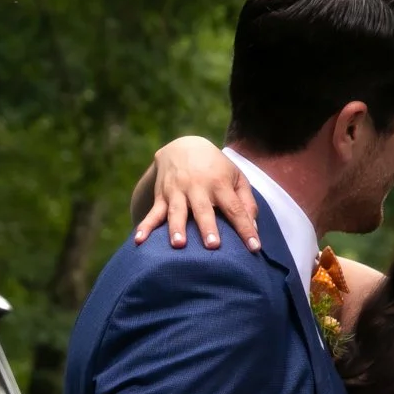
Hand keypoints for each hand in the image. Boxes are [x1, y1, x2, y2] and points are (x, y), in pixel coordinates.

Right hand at [133, 136, 260, 251]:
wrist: (182, 147)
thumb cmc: (215, 169)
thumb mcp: (236, 177)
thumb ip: (247, 202)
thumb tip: (253, 229)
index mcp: (220, 183)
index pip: (235, 208)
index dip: (245, 228)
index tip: (254, 247)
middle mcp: (198, 187)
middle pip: (204, 210)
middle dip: (208, 227)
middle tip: (213, 246)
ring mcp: (177, 192)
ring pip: (177, 211)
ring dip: (177, 228)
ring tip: (178, 245)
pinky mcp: (161, 196)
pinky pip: (153, 213)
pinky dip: (145, 226)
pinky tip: (139, 241)